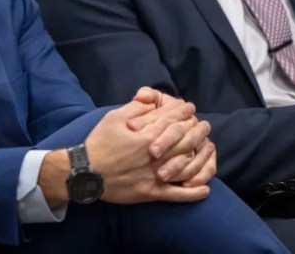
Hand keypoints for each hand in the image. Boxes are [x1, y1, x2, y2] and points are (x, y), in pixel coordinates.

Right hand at [85, 100, 210, 203]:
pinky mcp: (151, 192)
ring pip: (185, 166)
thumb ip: (134, 108)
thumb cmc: (98, 143)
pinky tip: (205, 189)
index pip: (171, 121)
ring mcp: (155, 175)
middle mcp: (155, 155)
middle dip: (197, 131)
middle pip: (184, 141)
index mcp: (146, 136)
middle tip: (206, 125)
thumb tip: (149, 100)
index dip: (182, 112)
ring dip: (200, 157)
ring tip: (209, 148)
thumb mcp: (113, 118)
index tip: (190, 107)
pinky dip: (193, 193)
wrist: (85, 172)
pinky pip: (177, 195)